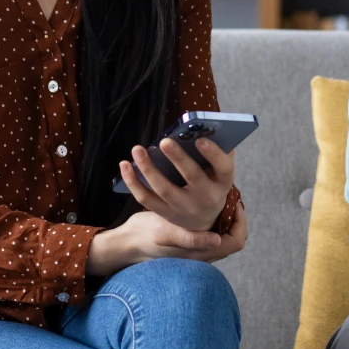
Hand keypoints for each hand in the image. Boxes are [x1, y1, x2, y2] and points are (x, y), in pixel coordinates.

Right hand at [86, 200, 248, 275]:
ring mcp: (195, 244)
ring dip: (222, 210)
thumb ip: (190, 239)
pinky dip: (210, 211)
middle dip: (232, 212)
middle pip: (231, 233)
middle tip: (229, 190)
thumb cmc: (146, 240)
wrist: (127, 243)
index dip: (240, 223)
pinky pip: (209, 225)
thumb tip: (216, 240)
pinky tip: (204, 193)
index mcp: (201, 253)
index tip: (236, 203)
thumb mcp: (166, 235)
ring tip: (220, 189)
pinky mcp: (187, 236)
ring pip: (221, 227)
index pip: (235, 242)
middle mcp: (202, 251)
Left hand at [119, 136, 234, 231]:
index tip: (200, 139)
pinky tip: (125, 165)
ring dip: (148, 168)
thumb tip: (204, 128)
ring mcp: (184, 207)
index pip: (223, 168)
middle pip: (192, 176)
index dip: (213, 154)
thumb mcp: (219, 171)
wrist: (204, 220)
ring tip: (137, 149)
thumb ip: (217, 151)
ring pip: (164, 188)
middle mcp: (206, 197)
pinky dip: (133, 182)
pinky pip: (145, 198)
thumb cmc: (211, 183)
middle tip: (164, 141)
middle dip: (178, 158)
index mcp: (223, 182)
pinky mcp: (166, 213)